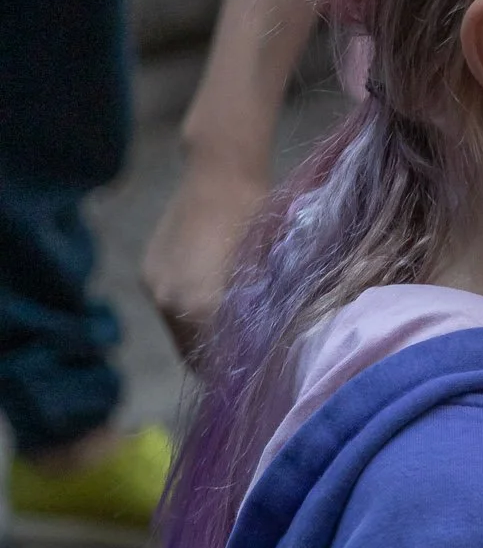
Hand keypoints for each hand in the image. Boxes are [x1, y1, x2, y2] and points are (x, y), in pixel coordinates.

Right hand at [143, 152, 267, 359]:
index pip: (217, 362)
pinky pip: (168, 308)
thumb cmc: (260, 218)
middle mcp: (171, 304)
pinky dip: (187, 313)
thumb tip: (265, 348)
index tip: (254, 375)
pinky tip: (208, 300)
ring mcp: (155, 290)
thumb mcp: (269, 270)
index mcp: (204, 307)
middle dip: (216, 359)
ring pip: (178, 333)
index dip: (236, 371)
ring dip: (199, 336)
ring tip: (227, 330)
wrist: (220, 173)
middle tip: (243, 359)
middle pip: (193, 353)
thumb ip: (259, 314)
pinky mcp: (148, 274)